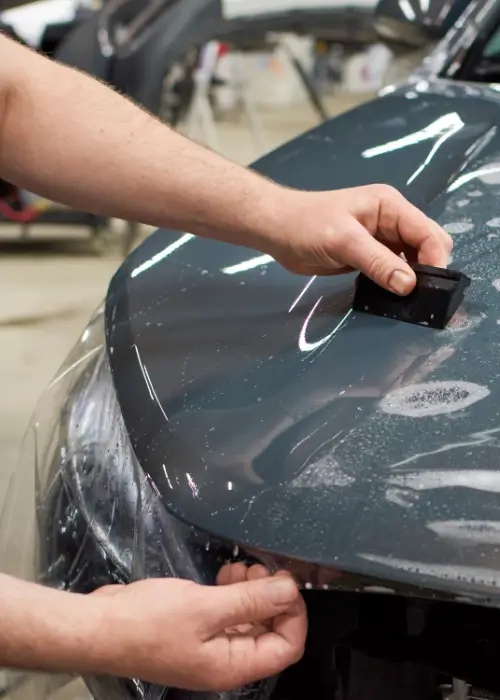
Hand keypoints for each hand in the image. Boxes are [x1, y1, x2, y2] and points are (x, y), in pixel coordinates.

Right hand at [89, 565, 306, 691]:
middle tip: (259, 566)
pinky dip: (233, 593)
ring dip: (252, 592)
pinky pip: (226, 614)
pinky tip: (225, 574)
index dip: (294, 613)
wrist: (98, 627)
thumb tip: (290, 590)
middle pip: (269, 632)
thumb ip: (251, 600)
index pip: (287, 646)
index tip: (286, 580)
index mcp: (233, 665)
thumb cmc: (148, 621)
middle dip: (272, 597)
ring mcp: (208, 646)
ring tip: (241, 567)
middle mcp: (225, 660)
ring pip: (248, 620)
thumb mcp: (205, 607)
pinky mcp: (194, 629)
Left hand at [270, 184, 452, 294]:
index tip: (431, 288)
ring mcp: (381, 239)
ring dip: (412, 279)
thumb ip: (378, 262)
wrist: (277, 230)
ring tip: (408, 302)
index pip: (428, 233)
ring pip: (411, 261)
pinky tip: (390, 298)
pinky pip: (392, 270)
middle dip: (428, 269)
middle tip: (420, 297)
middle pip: (426, 246)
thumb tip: (409, 286)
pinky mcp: (369, 256)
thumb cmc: (307, 226)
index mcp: (390, 206)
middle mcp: (391, 221)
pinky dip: (395, 283)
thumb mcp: (344, 242)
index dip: (435, 259)